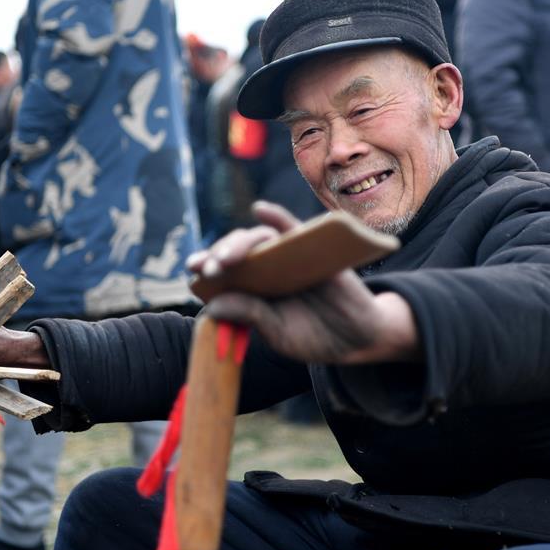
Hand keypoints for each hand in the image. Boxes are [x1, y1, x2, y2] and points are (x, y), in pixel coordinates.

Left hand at [186, 201, 419, 364]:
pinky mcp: (313, 249)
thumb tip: (212, 305)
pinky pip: (292, 227)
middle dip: (219, 255)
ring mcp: (289, 256)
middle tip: (209, 267)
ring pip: (260, 239)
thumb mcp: (277, 332)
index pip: (225, 272)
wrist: (357, 338)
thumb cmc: (314, 335)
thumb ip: (249, 316)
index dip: (207, 267)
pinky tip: (261, 210)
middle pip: (238, 252)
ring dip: (240, 242)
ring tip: (228, 257)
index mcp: (254, 288)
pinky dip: (276, 216)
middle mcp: (267, 268)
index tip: (192, 271)